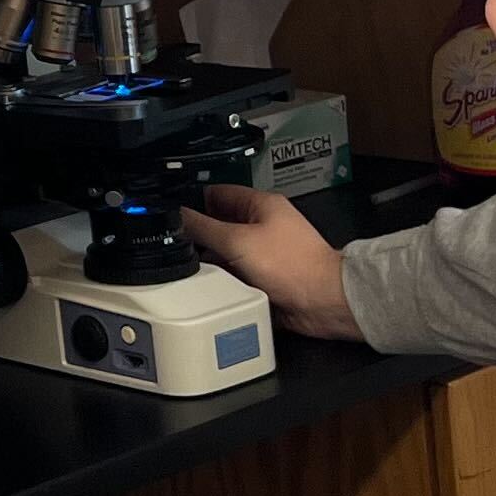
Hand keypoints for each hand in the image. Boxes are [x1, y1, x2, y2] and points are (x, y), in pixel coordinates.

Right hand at [179, 187, 356, 339]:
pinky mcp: (266, 276)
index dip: (194, 201)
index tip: (173, 214)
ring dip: (213, 260)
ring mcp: (265, 252)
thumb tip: (178, 216)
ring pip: (226, 251)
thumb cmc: (293, 266)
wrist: (322, 302)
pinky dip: (225, 279)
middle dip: (201, 236)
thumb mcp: (238, 242)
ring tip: (197, 268)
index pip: (218, 193)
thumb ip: (204, 228)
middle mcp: (264, 225)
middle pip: (220, 224)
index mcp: (261, 205)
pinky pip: (236, 274)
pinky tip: (214, 285)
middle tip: (180, 246)